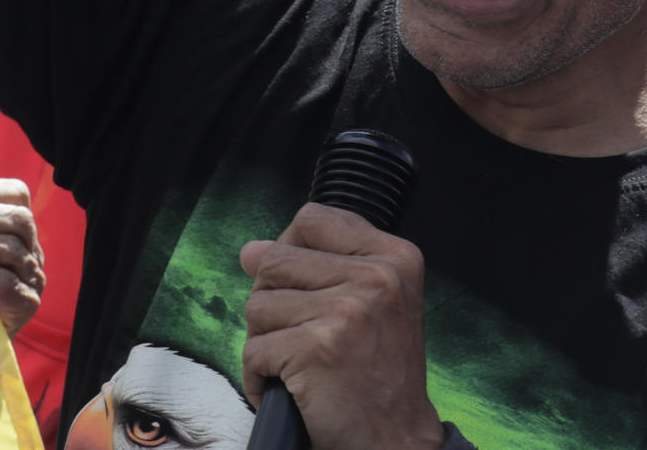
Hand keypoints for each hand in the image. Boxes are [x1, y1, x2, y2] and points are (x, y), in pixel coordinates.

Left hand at [239, 204, 445, 449]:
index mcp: (394, 257)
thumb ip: (322, 264)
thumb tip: (250, 250)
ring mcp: (347, 310)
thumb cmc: (380, 374)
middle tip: (299, 336)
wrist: (396, 440)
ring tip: (298, 365)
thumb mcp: (377, 302)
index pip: (312, 220)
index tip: (300, 283)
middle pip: (275, 261)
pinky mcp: (317, 348)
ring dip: (265, 342)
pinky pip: (254, 351)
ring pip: (257, 306)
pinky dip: (259, 377)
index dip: (289, 249)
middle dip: (271, 302)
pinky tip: (289, 388)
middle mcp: (376, 277)